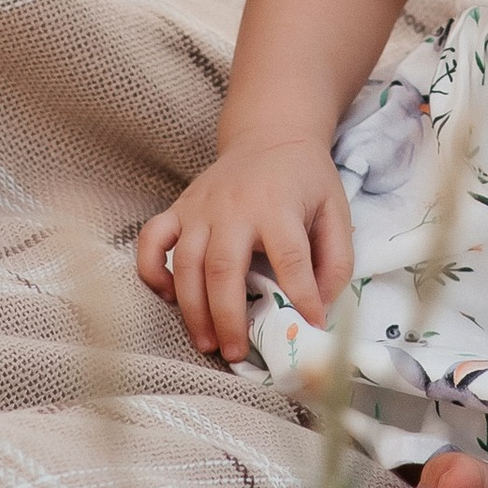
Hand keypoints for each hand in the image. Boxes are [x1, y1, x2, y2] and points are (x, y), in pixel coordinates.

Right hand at [136, 133, 353, 363]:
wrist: (271, 134)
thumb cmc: (305, 180)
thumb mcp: (336, 211)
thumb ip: (335, 260)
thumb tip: (319, 308)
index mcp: (277, 206)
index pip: (289, 258)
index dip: (300, 296)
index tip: (308, 327)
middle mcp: (234, 207)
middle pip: (223, 268)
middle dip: (228, 316)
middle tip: (234, 353)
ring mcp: (201, 208)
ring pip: (187, 263)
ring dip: (192, 308)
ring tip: (207, 342)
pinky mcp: (180, 208)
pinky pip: (152, 240)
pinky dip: (152, 270)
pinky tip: (168, 297)